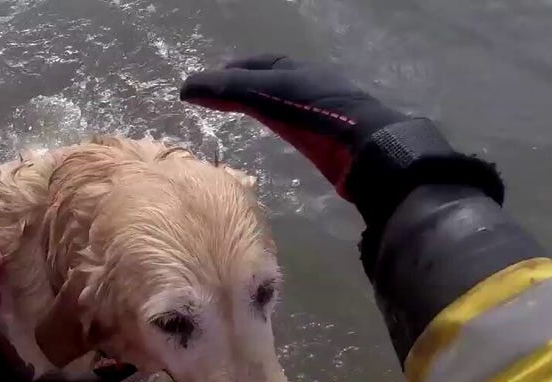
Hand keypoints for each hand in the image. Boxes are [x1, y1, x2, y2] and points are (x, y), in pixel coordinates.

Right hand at [180, 54, 416, 198]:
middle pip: (275, 83)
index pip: (261, 65)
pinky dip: (283, 128)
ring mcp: (324, 114)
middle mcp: (312, 87)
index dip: (235, 70)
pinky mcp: (331, 141)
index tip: (212, 83)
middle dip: (250, 88)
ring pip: (289, 106)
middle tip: (225, 100)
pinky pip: (301, 128)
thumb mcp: (268, 95)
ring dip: (267, 108)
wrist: (367, 146)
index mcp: (299, 71)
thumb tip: (184, 88)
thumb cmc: (317, 115)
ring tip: (247, 118)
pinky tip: (278, 140)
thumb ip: (229, 90)